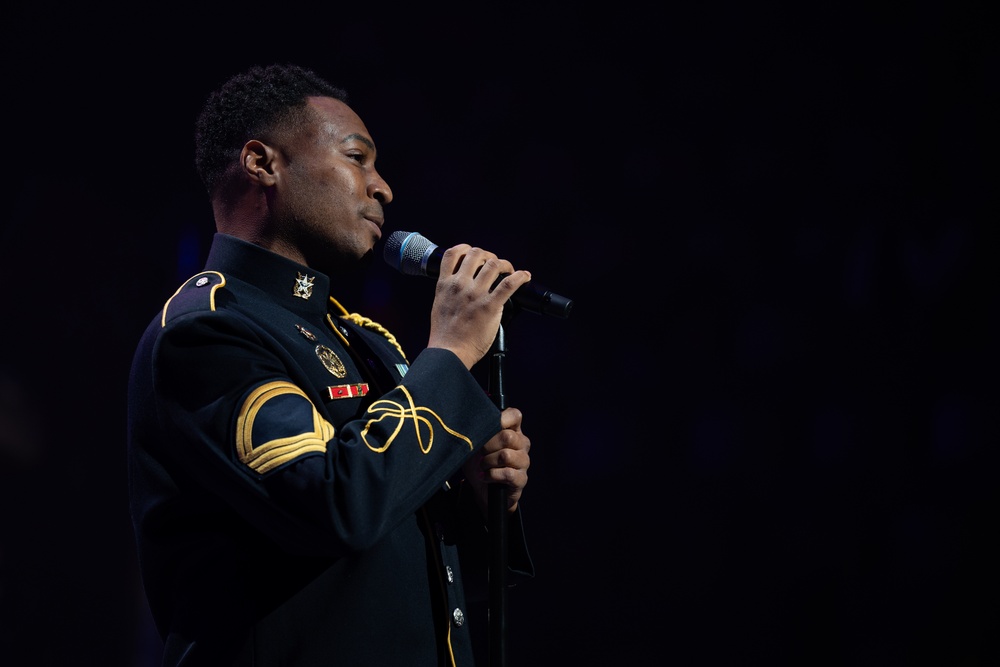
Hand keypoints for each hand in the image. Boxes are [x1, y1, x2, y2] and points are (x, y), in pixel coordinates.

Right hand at [427, 244, 531, 368]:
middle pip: (476, 254)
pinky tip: (524, 276)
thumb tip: (462, 285)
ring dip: (504, 264)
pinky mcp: (490, 306)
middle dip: (488, 255)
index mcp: (445, 285)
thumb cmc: (444, 334)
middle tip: (494, 263)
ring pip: (493, 264)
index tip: (472, 252)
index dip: (465, 248)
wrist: (449, 352)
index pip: (452, 254)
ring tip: (509, 270)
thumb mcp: (440, 304)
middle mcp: (460, 285)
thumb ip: (450, 291)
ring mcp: (475, 294)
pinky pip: (509, 284)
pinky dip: (520, 277)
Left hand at [463, 407, 529, 514]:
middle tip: (480, 453)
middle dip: (487, 446)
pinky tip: (485, 477)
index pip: (515, 415)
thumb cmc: (479, 463)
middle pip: (507, 436)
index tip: (487, 428)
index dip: (501, 419)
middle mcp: (522, 444)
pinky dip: (491, 475)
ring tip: (483, 466)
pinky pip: (507, 473)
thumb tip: (474, 423)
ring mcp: (524, 461)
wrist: (481, 490)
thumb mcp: (476, 445)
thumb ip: (479, 431)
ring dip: (488, 462)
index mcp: (513, 431)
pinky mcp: (522, 479)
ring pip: (506, 455)